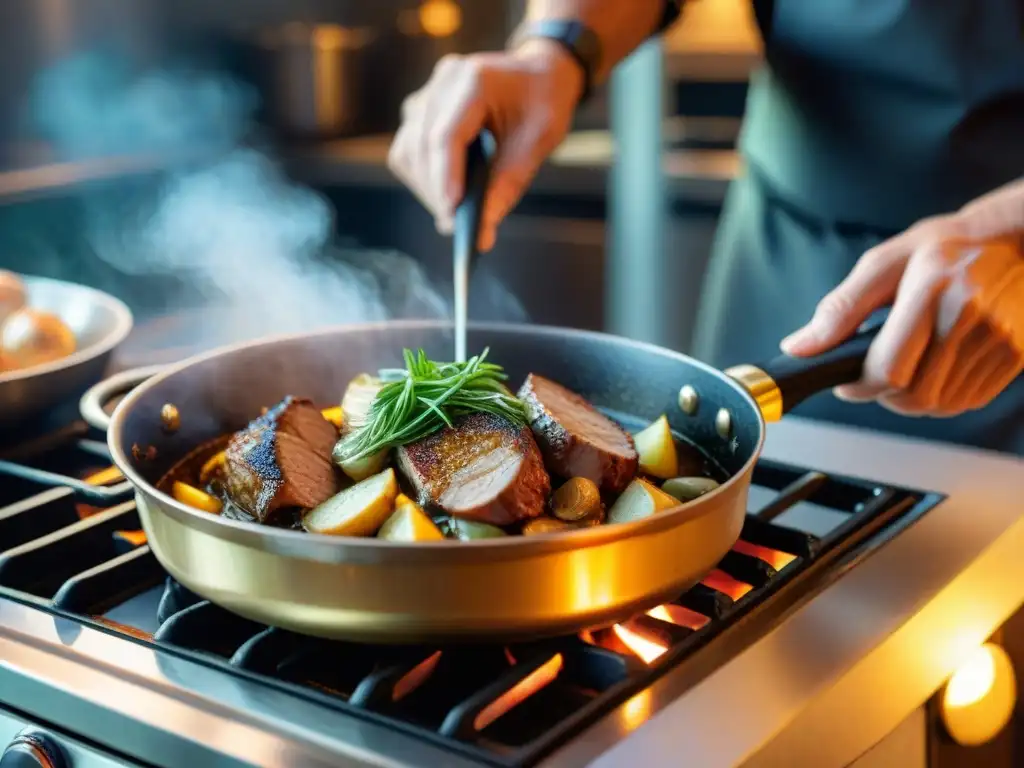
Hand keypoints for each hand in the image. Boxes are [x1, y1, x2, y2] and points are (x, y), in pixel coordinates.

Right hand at [388, 40, 583, 251]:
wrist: (539, 74)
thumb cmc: (543, 102)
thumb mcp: (540, 140)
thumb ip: (510, 182)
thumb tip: (483, 229)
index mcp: (474, 79)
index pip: (446, 134)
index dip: (446, 177)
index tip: (452, 214)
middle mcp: (442, 82)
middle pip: (420, 146)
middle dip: (436, 191)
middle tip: (456, 227)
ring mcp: (427, 95)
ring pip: (407, 151)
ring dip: (427, 188)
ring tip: (454, 213)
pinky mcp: (421, 111)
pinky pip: (408, 151)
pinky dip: (425, 178)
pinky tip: (449, 191)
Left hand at [780, 193, 1023, 416]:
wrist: (1016, 238)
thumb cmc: (945, 246)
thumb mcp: (884, 264)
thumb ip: (840, 309)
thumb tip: (798, 346)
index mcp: (933, 290)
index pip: (889, 368)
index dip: (859, 386)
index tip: (847, 382)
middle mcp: (971, 316)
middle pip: (914, 395)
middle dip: (882, 395)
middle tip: (873, 375)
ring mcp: (999, 339)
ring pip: (940, 405)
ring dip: (910, 399)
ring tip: (903, 369)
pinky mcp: (1015, 355)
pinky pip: (967, 401)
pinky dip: (941, 397)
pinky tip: (932, 370)